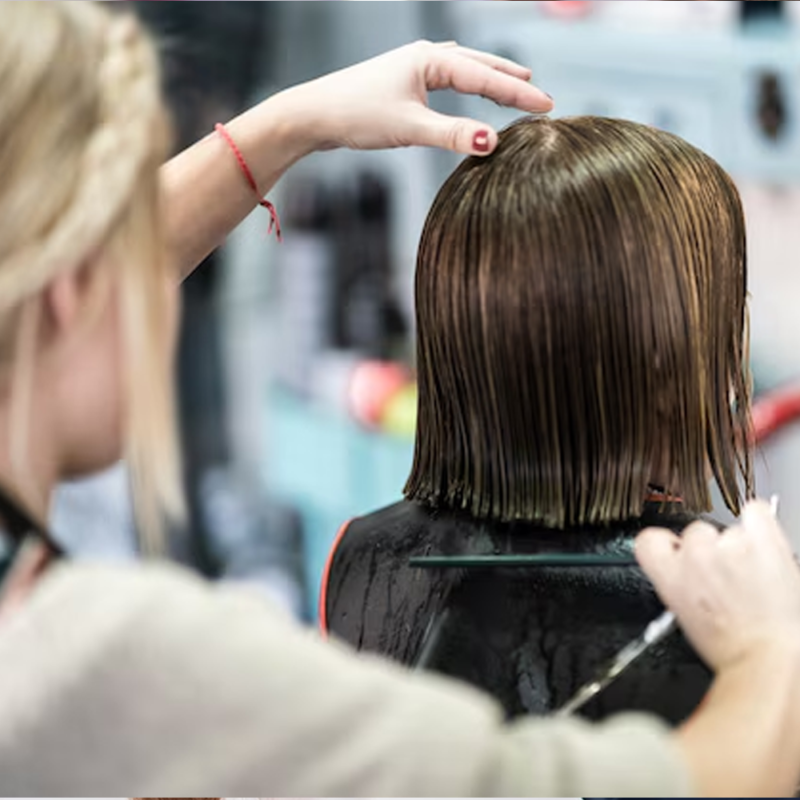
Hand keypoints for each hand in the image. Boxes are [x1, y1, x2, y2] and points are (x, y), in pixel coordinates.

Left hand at [281, 40, 552, 156]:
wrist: (314, 114)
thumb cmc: (357, 115)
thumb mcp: (409, 128)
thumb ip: (451, 135)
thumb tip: (492, 142)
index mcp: (429, 61)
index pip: (483, 77)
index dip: (517, 93)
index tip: (546, 106)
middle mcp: (423, 57)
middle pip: (478, 65)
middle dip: (510, 80)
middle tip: (540, 95)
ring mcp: (412, 68)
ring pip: (462, 69)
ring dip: (489, 76)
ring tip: (515, 82)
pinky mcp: (403, 82)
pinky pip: (446, 78)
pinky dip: (466, 82)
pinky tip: (466, 82)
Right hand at [636, 501, 799, 671]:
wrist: (768, 658)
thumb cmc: (729, 646)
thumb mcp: (681, 613)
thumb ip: (675, 579)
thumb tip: (682, 565)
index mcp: (668, 573)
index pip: (650, 539)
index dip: (667, 546)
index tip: (679, 554)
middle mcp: (695, 553)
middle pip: (695, 532)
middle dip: (710, 550)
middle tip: (729, 578)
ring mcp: (729, 544)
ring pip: (729, 529)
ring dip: (740, 546)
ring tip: (754, 577)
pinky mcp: (762, 538)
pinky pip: (756, 512)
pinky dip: (760, 526)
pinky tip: (763, 548)